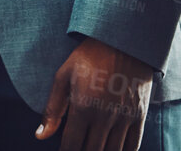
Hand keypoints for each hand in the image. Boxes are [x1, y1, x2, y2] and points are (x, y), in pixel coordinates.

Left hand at [38, 37, 152, 150]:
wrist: (123, 40)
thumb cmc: (88, 56)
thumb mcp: (64, 76)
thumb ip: (52, 109)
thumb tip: (40, 136)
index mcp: (82, 107)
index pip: (71, 146)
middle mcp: (104, 116)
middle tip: (77, 149)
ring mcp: (124, 117)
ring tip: (92, 149)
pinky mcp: (139, 115)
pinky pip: (133, 146)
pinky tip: (113, 150)